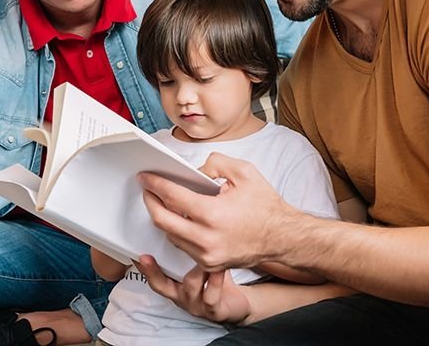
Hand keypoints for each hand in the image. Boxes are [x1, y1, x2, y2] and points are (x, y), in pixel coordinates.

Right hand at [135, 255, 250, 324]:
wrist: (237, 304)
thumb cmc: (215, 281)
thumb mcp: (198, 266)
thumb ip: (188, 250)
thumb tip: (179, 220)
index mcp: (175, 285)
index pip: (153, 275)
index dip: (143, 266)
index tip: (134, 253)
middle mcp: (181, 296)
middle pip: (160, 285)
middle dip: (151, 271)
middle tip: (145, 257)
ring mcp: (195, 305)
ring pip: (189, 285)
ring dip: (196, 268)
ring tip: (204, 253)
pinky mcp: (213, 311)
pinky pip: (210, 295)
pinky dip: (215, 281)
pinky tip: (219, 270)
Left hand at [139, 152, 292, 270]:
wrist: (282, 237)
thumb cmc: (266, 206)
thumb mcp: (244, 172)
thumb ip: (215, 163)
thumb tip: (193, 171)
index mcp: (213, 214)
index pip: (172, 197)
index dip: (155, 184)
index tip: (145, 177)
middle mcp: (206, 239)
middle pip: (162, 220)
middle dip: (150, 202)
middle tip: (147, 189)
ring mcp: (207, 255)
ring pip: (170, 235)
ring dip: (162, 218)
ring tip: (160, 202)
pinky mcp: (209, 264)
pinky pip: (183, 247)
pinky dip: (177, 231)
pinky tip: (177, 218)